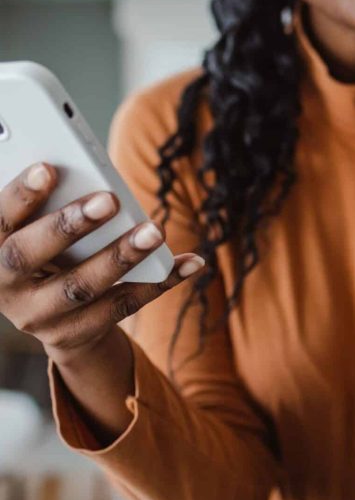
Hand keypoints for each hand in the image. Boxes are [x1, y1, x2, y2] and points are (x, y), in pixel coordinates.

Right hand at [0, 162, 204, 362]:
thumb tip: (81, 171)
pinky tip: (191, 262)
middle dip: (70, 225)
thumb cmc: (44, 248)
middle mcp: (6, 287)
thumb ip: (46, 207)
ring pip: (82, 286)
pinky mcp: (77, 332)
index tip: (48, 168)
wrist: (51, 316)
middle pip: (31, 255)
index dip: (19, 196)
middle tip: (109, 199)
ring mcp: (40, 316)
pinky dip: (161, 282)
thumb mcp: (33, 229)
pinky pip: (124, 305)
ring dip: (122, 256)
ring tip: (154, 230)